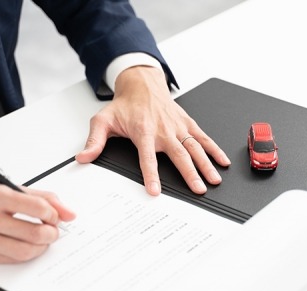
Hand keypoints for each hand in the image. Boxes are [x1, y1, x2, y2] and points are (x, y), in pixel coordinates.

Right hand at [0, 177, 75, 262]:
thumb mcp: (2, 186)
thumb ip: (37, 197)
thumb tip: (67, 212)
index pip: (38, 208)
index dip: (53, 215)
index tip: (54, 216)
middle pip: (35, 233)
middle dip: (51, 234)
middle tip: (51, 230)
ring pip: (24, 252)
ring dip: (40, 247)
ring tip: (40, 239)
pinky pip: (9, 260)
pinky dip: (23, 254)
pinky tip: (24, 245)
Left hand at [75, 66, 230, 195]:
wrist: (142, 83)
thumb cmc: (125, 105)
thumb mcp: (103, 120)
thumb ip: (94, 140)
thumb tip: (83, 157)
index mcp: (143, 131)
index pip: (147, 157)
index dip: (151, 175)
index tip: (155, 191)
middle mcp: (163, 130)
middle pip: (178, 155)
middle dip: (190, 173)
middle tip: (198, 189)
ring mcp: (177, 126)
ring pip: (194, 147)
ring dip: (206, 164)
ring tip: (213, 181)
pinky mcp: (187, 123)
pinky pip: (203, 137)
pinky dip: (214, 149)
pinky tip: (223, 162)